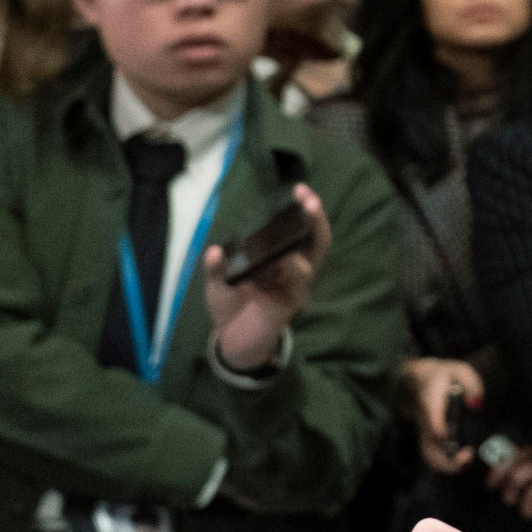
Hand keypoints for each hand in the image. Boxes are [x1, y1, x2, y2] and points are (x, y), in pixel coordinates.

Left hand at [203, 183, 330, 371]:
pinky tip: (273, 272)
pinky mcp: (286, 308)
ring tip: (296, 238)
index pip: (300, 230)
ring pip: (308, 267)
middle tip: (310, 201)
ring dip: (302, 253)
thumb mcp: (218, 282)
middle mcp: (293, 271)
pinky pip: (291, 291)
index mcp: (280, 259)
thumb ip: (217, 267)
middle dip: (316, 221)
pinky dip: (281, 280)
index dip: (305, 211)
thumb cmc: (230, 304)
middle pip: (316, 243)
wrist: (230, 340)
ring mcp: (293, 289)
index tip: (301, 190)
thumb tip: (214, 251)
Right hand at [406, 356, 487, 472]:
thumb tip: (476, 403)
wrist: (419, 381)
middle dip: (446, 459)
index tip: (452, 437)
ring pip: (429, 456)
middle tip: (468, 455)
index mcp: (429, 401)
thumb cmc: (443, 376)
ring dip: (447, 465)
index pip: (432, 420)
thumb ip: (470, 383)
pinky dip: (447, 464)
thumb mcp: (459, 370)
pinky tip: (464, 460)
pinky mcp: (429, 440)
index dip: (440, 430)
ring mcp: (425, 433)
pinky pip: (433, 457)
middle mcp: (424, 422)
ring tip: (468, 460)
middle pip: (428, 447)